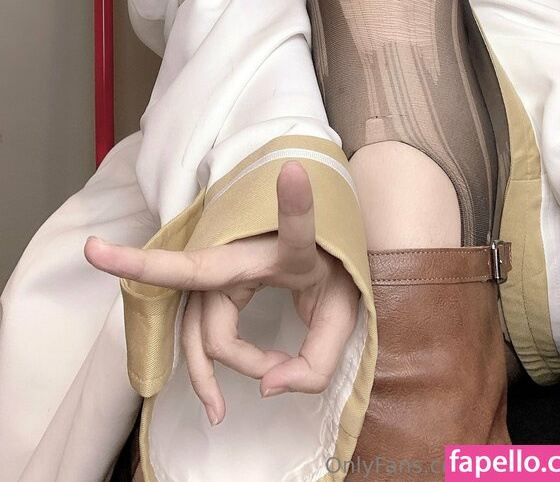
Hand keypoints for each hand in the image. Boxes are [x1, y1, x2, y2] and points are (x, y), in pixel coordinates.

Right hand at [84, 161, 359, 425]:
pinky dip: (200, 358)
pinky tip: (208, 393)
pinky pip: (194, 321)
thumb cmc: (330, 272)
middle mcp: (247, 250)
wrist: (315, 244)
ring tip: (219, 411)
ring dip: (208, 370)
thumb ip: (317, 365)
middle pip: (213, 323)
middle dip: (212, 368)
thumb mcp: (342, 318)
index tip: (294, 170)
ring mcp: (221, 259)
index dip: (296, 203)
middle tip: (220, 413)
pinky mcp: (210, 272)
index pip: (297, 229)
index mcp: (297, 251)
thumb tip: (267, 388)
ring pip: (197, 326)